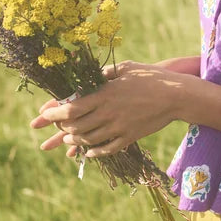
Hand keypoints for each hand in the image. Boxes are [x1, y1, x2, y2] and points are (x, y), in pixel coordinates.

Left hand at [29, 60, 182, 158]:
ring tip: (69, 140)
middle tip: (57, 129)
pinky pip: (107, 149)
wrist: (176, 95)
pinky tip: (88, 153)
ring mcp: (119, 127)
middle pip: (76, 127)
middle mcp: (108, 113)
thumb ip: (104, 73)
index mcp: (104, 94)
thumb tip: (88, 74)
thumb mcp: (125, 68)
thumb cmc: (150, 77)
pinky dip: (94, 152)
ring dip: (75, 142)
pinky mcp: (130, 137)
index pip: (71, 107)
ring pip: (89, 140)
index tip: (44, 114)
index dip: (54, 113)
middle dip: (61, 129)